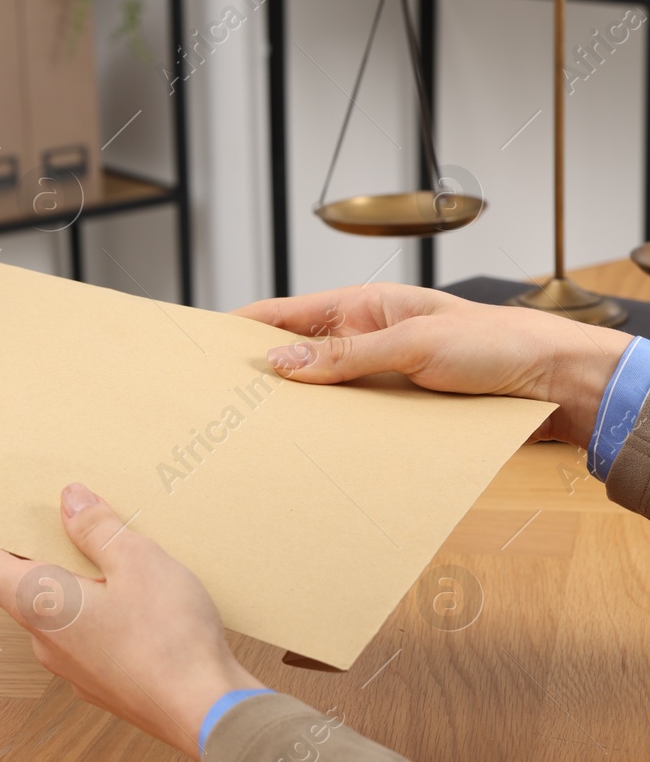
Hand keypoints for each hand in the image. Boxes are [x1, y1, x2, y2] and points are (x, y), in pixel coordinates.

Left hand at [0, 484, 260, 760]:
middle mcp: (40, 636)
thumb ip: (99, 529)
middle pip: (3, 582)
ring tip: (74, 541)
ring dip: (48, 574)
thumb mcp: (140, 562)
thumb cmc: (172, 640)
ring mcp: (67, 663)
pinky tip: (114, 590)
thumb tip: (69, 500)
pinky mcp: (96, 677)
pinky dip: (79, 601)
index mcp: (38, 602)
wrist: (209, 716)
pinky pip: (75, 628)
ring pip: (45, 606)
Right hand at [234, 284, 630, 449]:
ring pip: (320, 397)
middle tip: (223, 406)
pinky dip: (329, 435)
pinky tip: (311, 454)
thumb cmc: (498, 345)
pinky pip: (350, 423)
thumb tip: (280, 363)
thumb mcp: (416, 345)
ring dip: (297, 415)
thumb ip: (346, 356)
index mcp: (363, 307)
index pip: (285, 315)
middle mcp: (365, 341)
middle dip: (262, 380)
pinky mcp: (395, 410)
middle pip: (296, 359)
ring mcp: (378, 377)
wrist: (557, 384)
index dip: (242, 329)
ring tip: (261, 437)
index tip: (204, 348)